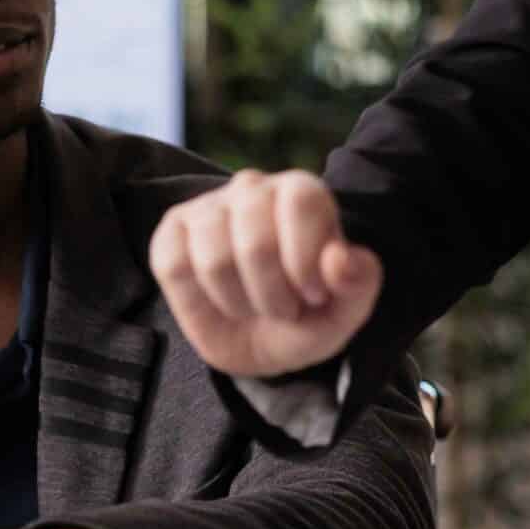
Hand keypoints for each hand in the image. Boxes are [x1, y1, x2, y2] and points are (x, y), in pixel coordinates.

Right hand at [148, 169, 381, 377]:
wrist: (257, 341)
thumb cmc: (305, 317)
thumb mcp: (345, 312)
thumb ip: (358, 283)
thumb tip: (341, 259)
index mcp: (302, 192)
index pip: (301, 201)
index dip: (306, 260)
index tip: (314, 296)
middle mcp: (253, 188)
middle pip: (256, 243)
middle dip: (273, 296)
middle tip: (284, 309)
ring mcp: (208, 207)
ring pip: (214, 259)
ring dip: (238, 303)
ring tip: (252, 306)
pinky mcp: (171, 232)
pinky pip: (174, 265)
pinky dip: (197, 300)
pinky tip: (217, 300)